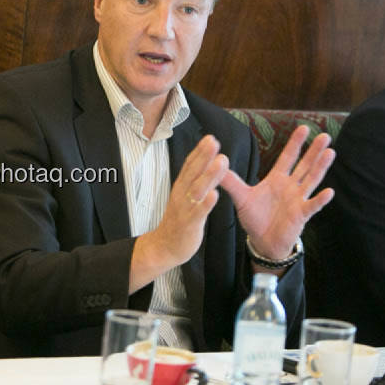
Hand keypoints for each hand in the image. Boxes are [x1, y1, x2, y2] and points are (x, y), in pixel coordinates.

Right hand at [130, 135, 229, 291]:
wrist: (164, 247)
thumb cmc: (179, 220)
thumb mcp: (185, 196)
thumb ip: (195, 181)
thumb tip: (207, 163)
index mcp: (181, 187)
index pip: (190, 165)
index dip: (199, 151)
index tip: (210, 137)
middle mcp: (181, 194)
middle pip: (192, 172)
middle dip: (203, 156)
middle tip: (214, 142)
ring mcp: (184, 209)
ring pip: (197, 190)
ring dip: (209, 175)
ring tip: (221, 162)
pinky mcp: (189, 225)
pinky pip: (198, 213)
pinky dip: (205, 204)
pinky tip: (215, 195)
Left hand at [220, 125, 334, 261]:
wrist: (262, 241)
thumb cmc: (254, 217)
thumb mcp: (241, 197)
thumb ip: (230, 181)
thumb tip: (215, 163)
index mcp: (277, 179)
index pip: (288, 157)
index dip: (295, 143)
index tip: (303, 127)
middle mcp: (290, 187)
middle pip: (304, 165)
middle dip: (314, 150)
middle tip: (324, 135)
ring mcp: (298, 200)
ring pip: (311, 180)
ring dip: (321, 167)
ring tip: (330, 153)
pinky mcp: (301, 215)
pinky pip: (312, 206)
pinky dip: (320, 200)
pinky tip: (329, 192)